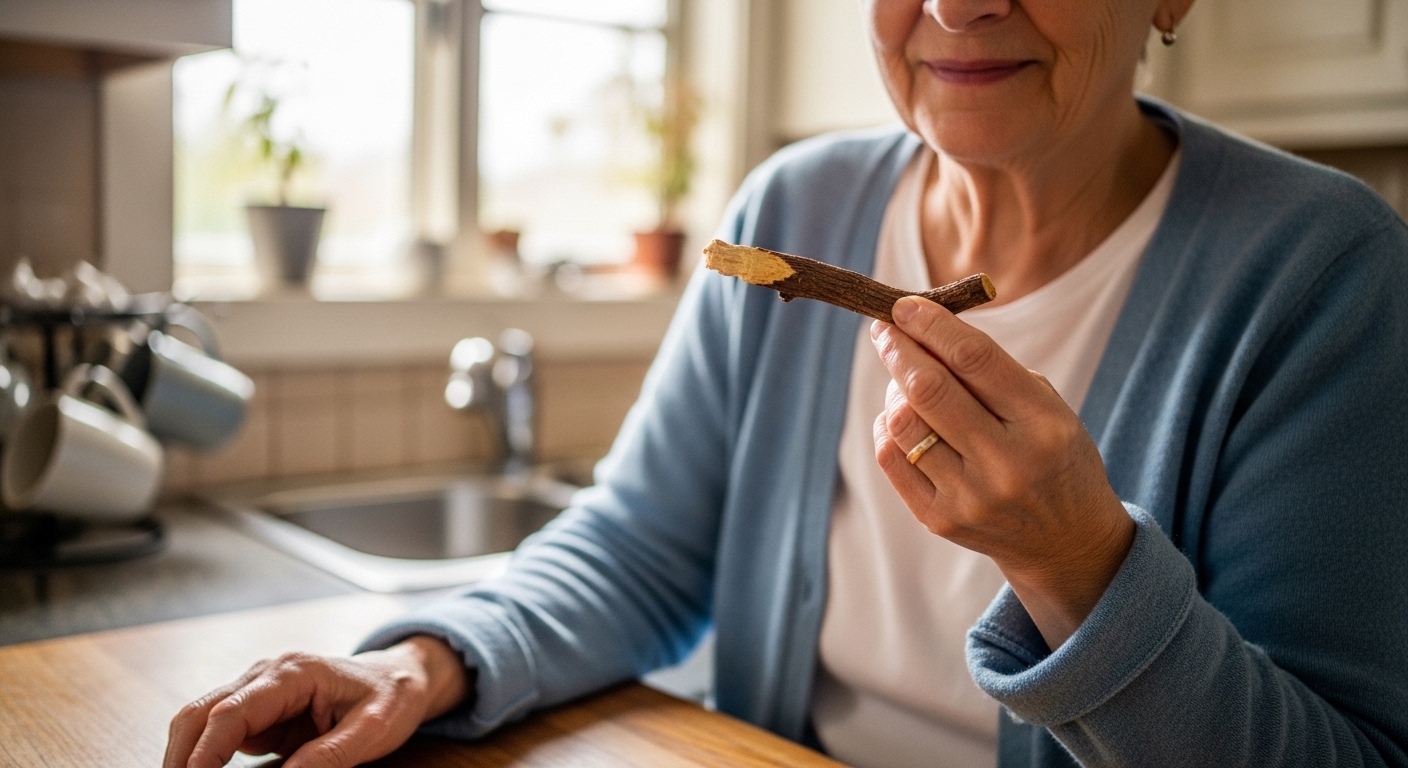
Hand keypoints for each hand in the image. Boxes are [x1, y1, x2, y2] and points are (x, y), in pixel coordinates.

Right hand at [163, 636, 468, 767]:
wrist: (401, 676)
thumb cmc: (392, 696)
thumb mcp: (373, 730)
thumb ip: (330, 755)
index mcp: (293, 673)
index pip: (230, 713)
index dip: (205, 754)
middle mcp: (267, 675)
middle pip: (200, 712)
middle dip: (180, 756)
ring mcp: (260, 691)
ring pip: (201, 720)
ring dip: (187, 756)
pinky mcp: (260, 711)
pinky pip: (220, 732)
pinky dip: (204, 757)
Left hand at [872, 295, 1134, 649]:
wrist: (1066, 541)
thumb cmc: (1053, 456)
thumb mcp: (1048, 408)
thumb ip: (991, 372)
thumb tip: (920, 330)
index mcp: (1043, 423)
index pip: (973, 358)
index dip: (932, 325)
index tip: (905, 305)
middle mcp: (1007, 462)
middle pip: (930, 389)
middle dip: (897, 349)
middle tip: (884, 329)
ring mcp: (971, 496)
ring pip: (902, 423)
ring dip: (892, 389)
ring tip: (903, 380)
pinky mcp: (940, 519)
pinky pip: (891, 457)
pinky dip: (887, 426)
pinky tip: (900, 418)